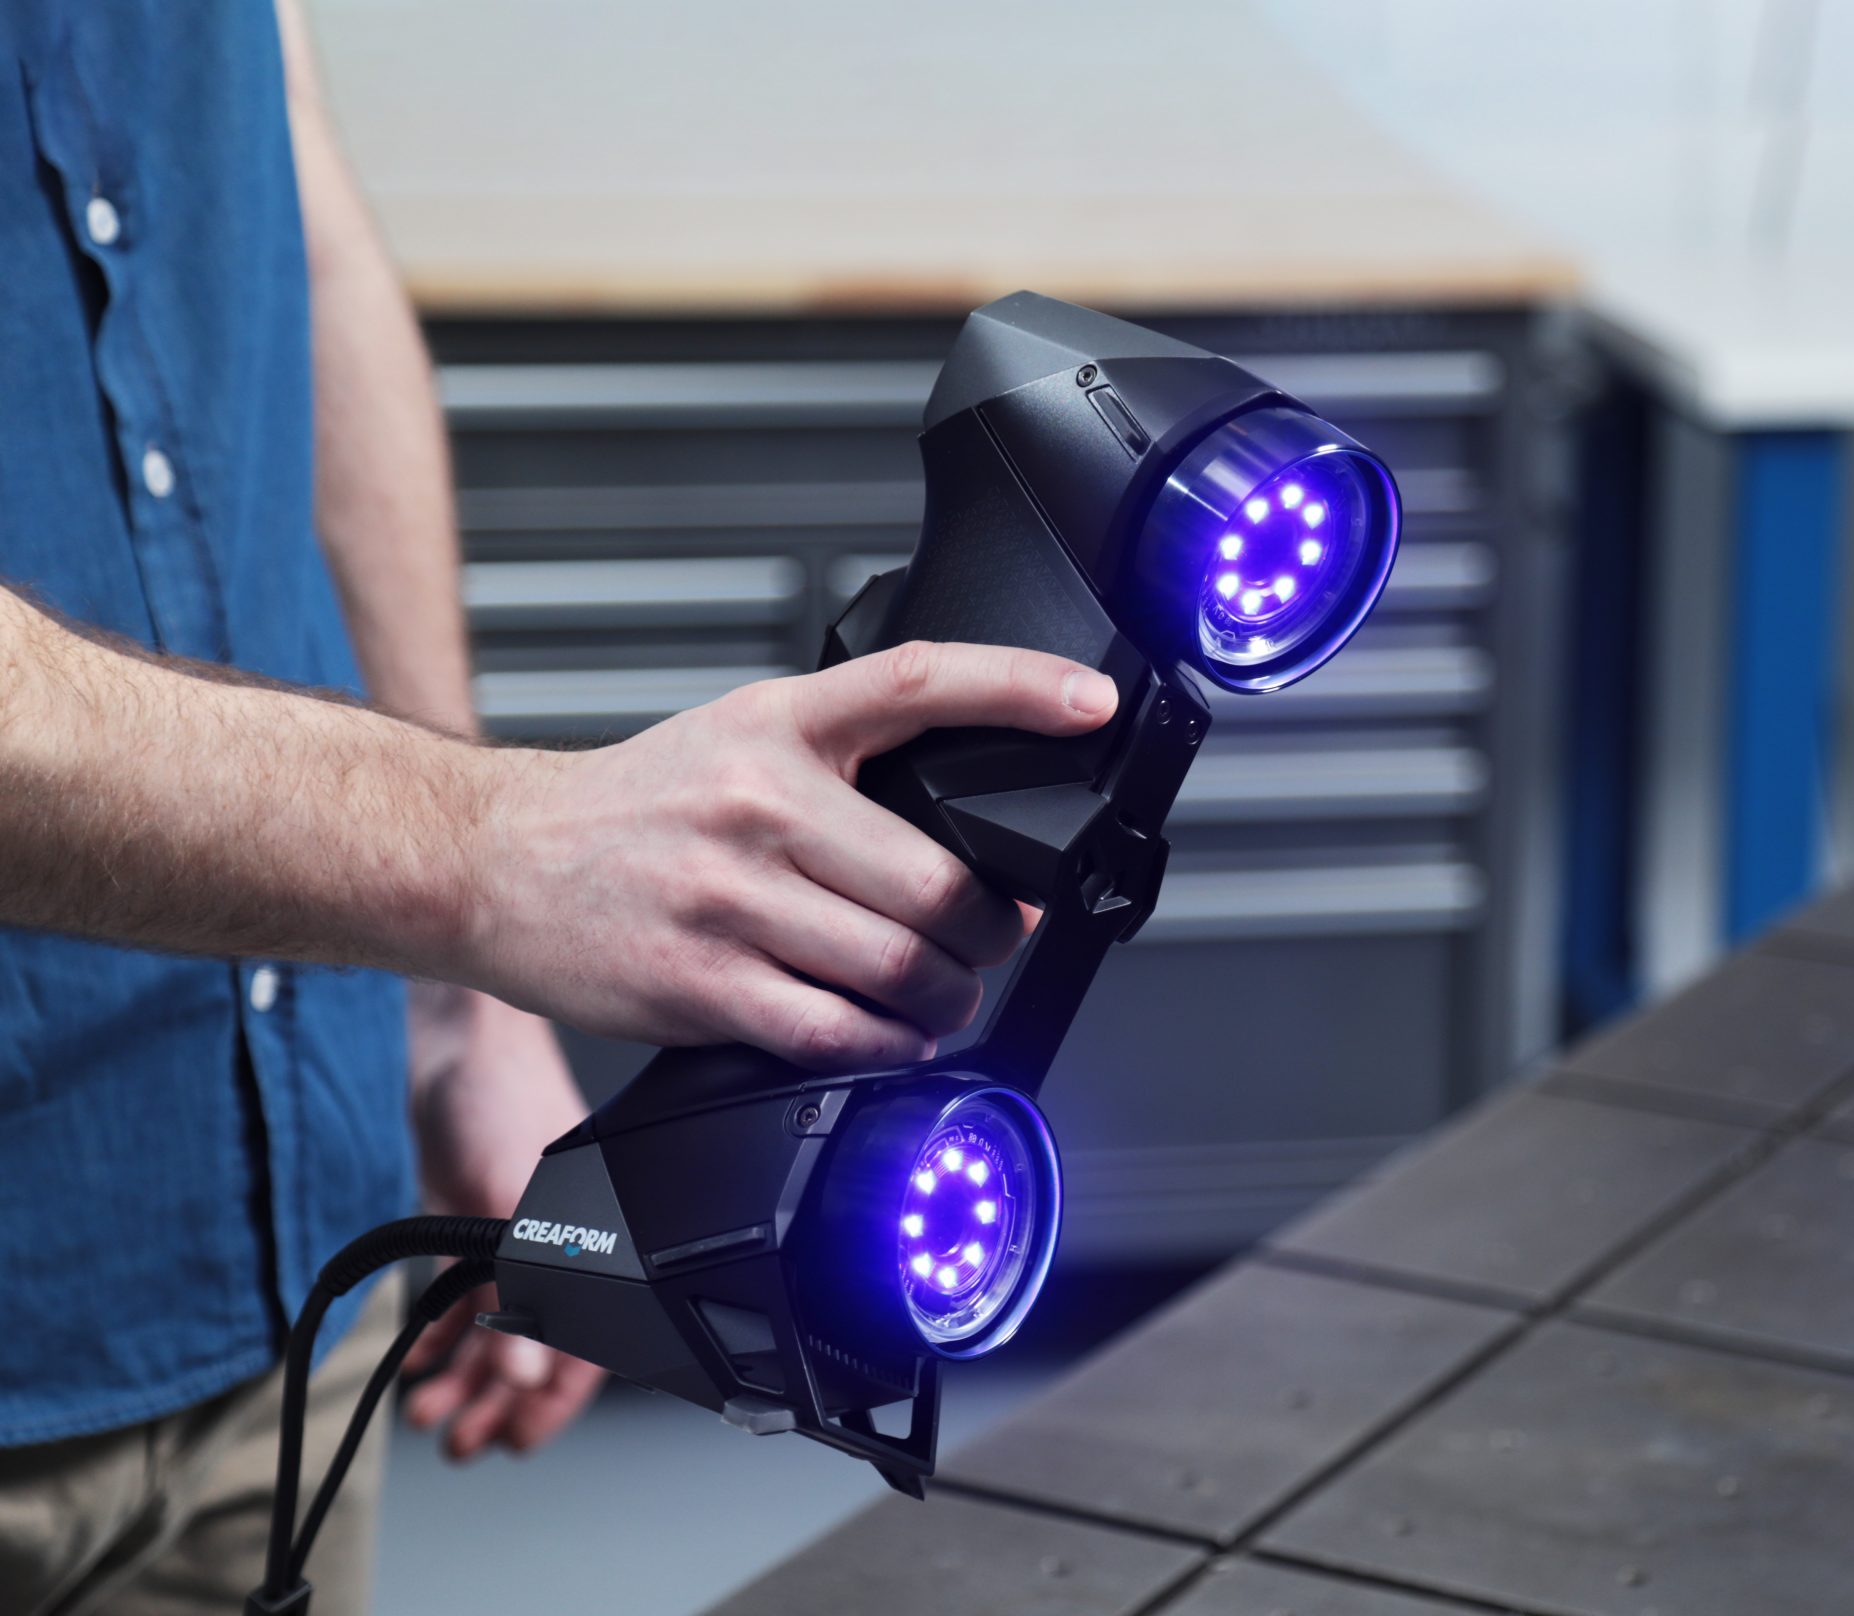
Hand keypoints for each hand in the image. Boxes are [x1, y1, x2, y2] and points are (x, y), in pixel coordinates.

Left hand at [402, 986, 608, 1457]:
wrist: (453, 1044)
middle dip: (499, 1401)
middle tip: (463, 1441)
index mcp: (588, 1245)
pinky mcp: (465, 1221)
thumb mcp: (513, 1204)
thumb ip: (521, 1292)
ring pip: (493, 1329)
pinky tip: (419, 1360)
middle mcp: (552, 1249)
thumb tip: (524, 1373)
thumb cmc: (508, 1097)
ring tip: (430, 1411)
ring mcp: (507, 1238)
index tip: (518, 1439)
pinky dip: (440, 1333)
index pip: (584, 1345)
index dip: (556, 1400)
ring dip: (464, 1375)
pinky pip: (459, 1296)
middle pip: (534, 1348)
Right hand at [453, 641, 1116, 1066]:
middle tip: (995, 938)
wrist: (489, 857)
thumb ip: (848, 767)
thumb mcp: (740, 736)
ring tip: (941, 994)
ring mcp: (728, 899)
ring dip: (945, 997)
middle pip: (937, 881)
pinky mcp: (697, 983)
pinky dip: (883, 1044)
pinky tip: (886, 1033)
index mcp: (779, 726)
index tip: (1090, 702)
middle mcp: (758, 803)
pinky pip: (832, 1033)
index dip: (1019, 688)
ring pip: (896, 968)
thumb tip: (973, 843)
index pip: (920, 682)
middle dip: (995, 930)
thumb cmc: (633, 806)